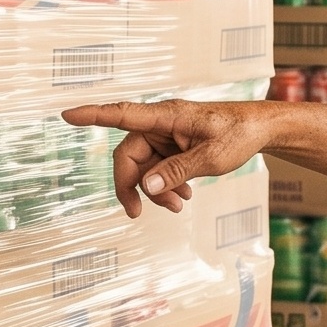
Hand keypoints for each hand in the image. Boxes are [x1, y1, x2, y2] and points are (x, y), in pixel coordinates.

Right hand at [60, 100, 266, 217]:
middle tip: (136, 212)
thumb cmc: (238, 134)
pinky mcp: (174, 147)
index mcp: (167, 116)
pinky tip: (183, 196)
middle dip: (132, 185)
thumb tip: (147, 187)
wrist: (260, 130)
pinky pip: (158, 169)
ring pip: (144, 167)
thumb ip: (178, 171)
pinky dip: (166, 185)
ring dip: (154, 190)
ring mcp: (167, 136)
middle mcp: (161, 124)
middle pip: (129, 155)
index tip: (67, 115)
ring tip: (178, 205)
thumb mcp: (212, 158)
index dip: (93, 116)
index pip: (122, 115)